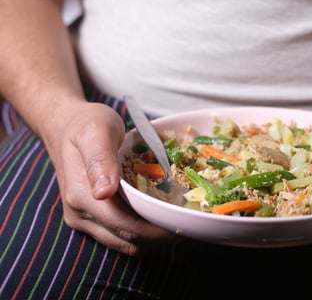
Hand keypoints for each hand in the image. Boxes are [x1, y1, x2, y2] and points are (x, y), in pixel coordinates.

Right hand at [43, 101, 177, 254]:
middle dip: (161, 235)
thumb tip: (104, 193)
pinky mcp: (91, 220)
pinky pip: (121, 235)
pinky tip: (159, 214)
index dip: (158, 231)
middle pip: (129, 240)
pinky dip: (143, 231)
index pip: (127, 227)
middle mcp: (81, 215)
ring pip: (126, 243)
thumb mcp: (96, 131)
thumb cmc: (86, 124)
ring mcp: (84, 220)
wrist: (65, 125)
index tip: (185, 224)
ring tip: (178, 218)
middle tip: (190, 221)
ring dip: (153, 236)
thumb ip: (101, 159)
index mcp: (82, 197)